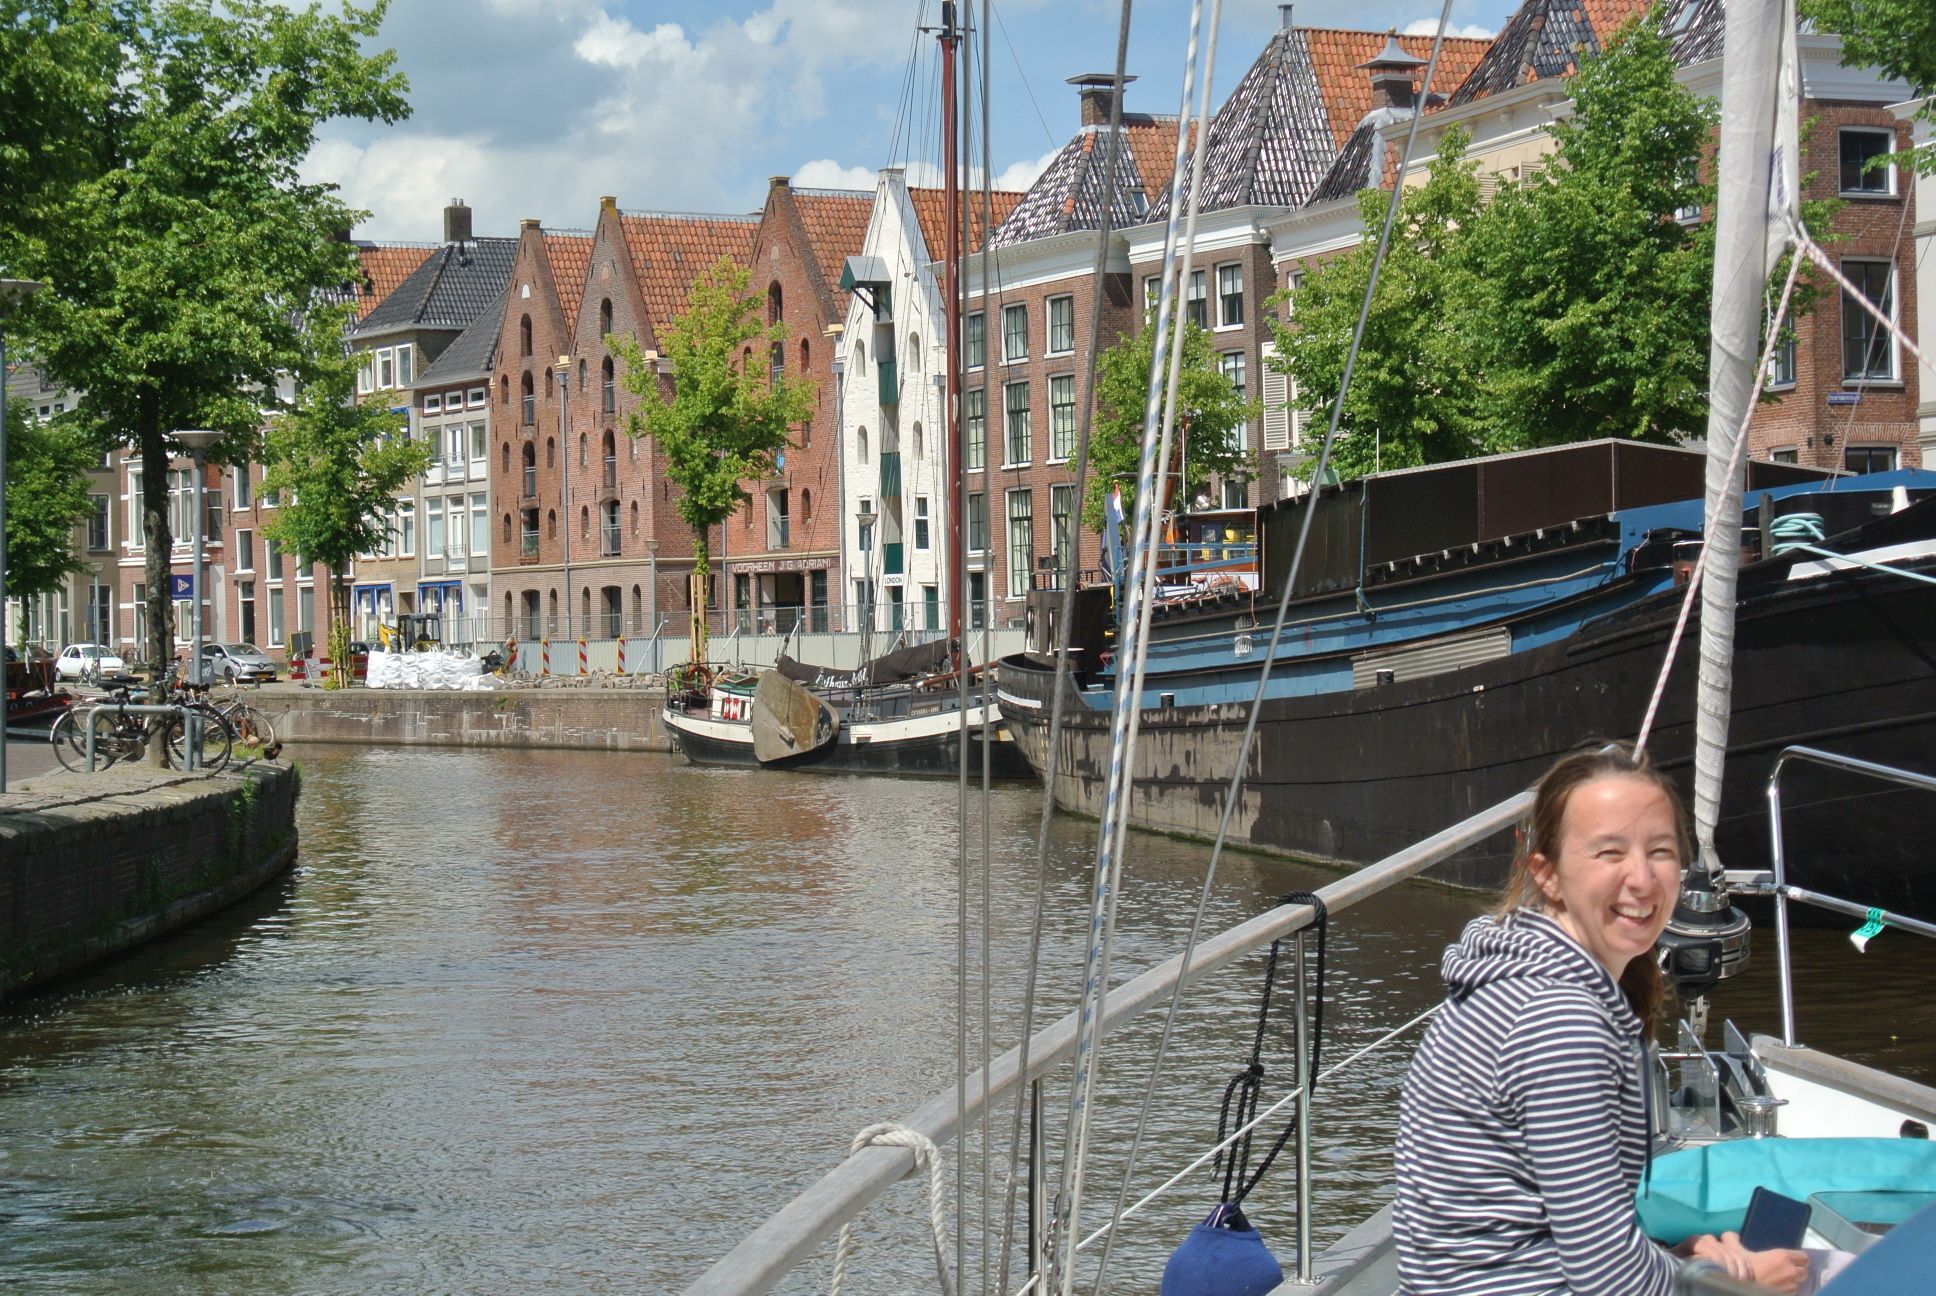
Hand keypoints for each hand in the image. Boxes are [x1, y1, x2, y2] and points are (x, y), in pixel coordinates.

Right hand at [1681, 1232, 1808, 1293]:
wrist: (1741, 1287)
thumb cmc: (1741, 1268)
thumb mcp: (1736, 1251)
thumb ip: (1733, 1240)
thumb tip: (1729, 1234)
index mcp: (1783, 1256)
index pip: (1804, 1257)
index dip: (1798, 1259)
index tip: (1791, 1260)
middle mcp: (1791, 1270)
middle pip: (1804, 1271)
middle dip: (1797, 1271)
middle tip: (1786, 1271)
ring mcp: (1791, 1285)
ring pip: (1799, 1283)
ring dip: (1792, 1282)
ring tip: (1781, 1282)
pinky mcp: (1788, 1295)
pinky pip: (1792, 1292)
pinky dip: (1787, 1291)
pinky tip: (1778, 1289)